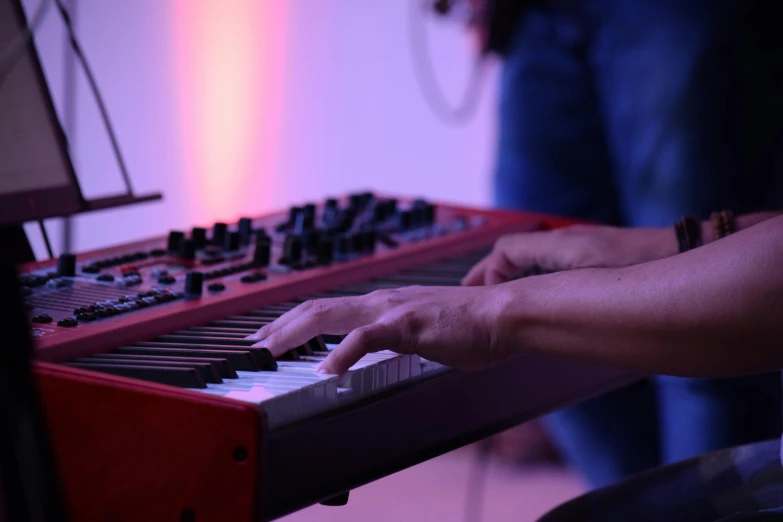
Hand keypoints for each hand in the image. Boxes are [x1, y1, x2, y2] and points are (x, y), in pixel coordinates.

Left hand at [247, 285, 508, 374]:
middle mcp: (381, 301)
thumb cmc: (470, 325)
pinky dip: (342, 354)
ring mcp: (392, 310)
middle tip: (253, 345)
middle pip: (316, 308)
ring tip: (269, 351)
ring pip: (330, 315)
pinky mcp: (407, 325)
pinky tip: (327, 370)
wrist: (501, 314)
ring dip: (293, 333)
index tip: (271, 336)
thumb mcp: (423, 332)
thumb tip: (385, 348)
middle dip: (278, 326)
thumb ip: (399, 338)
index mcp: (383, 304)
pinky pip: (367, 338)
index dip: (294, 321)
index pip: (328, 309)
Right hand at [462, 224, 676, 285]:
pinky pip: (553, 265)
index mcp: (561, 244)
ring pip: (534, 258)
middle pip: (515, 252)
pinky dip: (537, 279)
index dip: (487, 274)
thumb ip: (545, 277)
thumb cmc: (645, 266)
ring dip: (514, 276)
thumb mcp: (589, 275)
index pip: (506, 250)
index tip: (483, 297)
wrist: (689, 250)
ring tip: (503, 300)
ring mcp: (585, 248)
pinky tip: (543, 298)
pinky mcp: (601, 258)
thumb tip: (508, 289)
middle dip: (493, 274)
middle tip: (475, 295)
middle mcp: (569, 241)